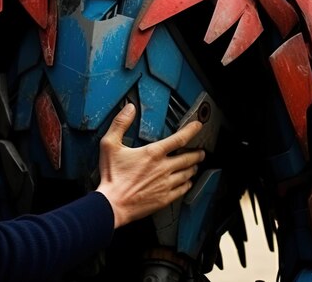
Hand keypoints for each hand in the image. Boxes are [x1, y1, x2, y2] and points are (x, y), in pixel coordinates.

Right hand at [95, 103, 204, 228]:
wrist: (112, 204)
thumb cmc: (111, 176)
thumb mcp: (110, 144)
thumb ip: (120, 123)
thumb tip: (129, 108)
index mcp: (153, 153)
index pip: (179, 139)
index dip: (191, 130)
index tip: (198, 126)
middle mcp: (163, 168)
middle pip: (188, 158)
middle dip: (197, 153)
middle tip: (201, 151)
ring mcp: (165, 184)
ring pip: (187, 174)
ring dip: (193, 167)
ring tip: (195, 165)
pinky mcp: (164, 199)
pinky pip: (182, 190)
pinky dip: (188, 184)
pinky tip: (188, 183)